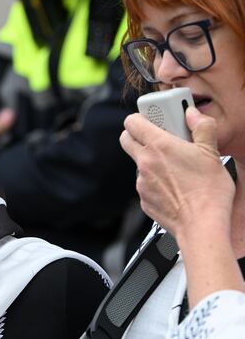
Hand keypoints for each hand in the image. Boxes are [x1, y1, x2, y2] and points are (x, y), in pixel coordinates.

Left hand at [119, 107, 234, 239]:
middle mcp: (144, 162)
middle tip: (159, 138)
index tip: (152, 120)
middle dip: (138, 136)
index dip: (139, 118)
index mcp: (158, 146)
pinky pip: (145, 185)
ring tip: (175, 167)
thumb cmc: (208, 191)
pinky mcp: (143, 199)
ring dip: (150, 162)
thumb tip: (193, 114)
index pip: (131, 122)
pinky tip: (174, 186)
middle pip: (126, 140)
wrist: (202, 224)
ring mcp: (141, 182)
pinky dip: (155, 182)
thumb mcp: (211, 153)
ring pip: (139, 164)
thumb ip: (202, 128)